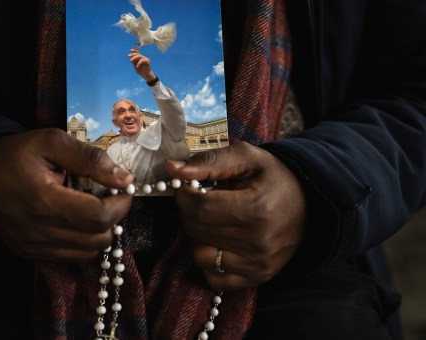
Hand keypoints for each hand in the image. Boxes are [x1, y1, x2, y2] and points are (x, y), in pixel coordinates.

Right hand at [0, 128, 133, 261]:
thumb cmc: (12, 155)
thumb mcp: (50, 142)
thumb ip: (89, 159)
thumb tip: (124, 178)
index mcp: (45, 201)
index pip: (99, 217)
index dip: (121, 204)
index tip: (124, 189)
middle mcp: (40, 232)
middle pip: (98, 239)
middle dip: (114, 218)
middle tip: (109, 196)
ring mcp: (34, 247)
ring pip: (88, 253)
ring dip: (100, 232)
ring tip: (92, 207)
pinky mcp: (30, 254)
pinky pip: (71, 257)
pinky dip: (83, 242)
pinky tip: (76, 220)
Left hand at [128, 48, 155, 81]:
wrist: (145, 75)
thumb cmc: (140, 70)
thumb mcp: (135, 66)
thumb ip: (133, 62)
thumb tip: (131, 58)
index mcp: (140, 58)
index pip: (137, 53)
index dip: (134, 51)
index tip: (131, 50)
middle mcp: (143, 57)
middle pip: (138, 54)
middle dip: (132, 54)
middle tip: (128, 56)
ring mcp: (145, 59)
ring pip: (139, 56)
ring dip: (134, 57)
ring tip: (131, 60)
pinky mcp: (147, 61)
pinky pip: (142, 60)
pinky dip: (139, 63)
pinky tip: (137, 66)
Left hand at [166, 141, 305, 290]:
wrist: (310, 203)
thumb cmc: (274, 178)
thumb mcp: (247, 158)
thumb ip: (209, 162)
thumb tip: (173, 169)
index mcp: (256, 208)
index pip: (199, 208)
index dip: (185, 195)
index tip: (188, 186)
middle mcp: (257, 242)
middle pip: (197, 230)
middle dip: (190, 212)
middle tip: (203, 200)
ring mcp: (257, 264)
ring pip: (199, 255)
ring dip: (199, 237)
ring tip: (216, 221)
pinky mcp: (256, 278)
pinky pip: (213, 278)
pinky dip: (210, 261)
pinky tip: (222, 242)